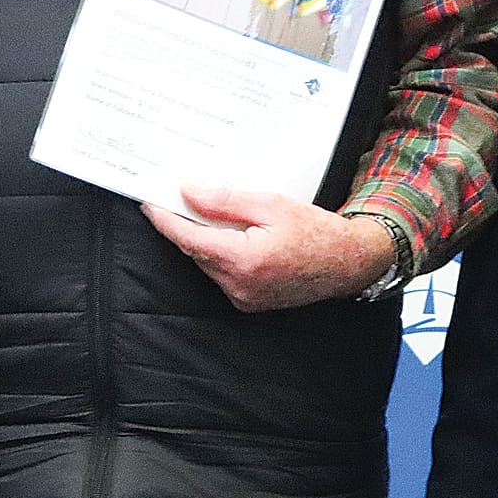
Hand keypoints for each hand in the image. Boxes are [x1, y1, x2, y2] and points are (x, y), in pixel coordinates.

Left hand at [141, 187, 394, 311]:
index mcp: (243, 260)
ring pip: (208, 263)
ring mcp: (243, 299)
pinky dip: (221, 255)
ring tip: (221, 216)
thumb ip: (225, 202)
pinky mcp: (249, 303)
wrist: (348, 263)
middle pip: (196, 251)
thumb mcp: (270, 204)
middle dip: (187, 225)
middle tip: (183, 198)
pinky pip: (222, 275)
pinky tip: (237, 238)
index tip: (149, 204)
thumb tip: (189, 193)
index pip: (189, 238)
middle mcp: (239, 285)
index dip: (165, 220)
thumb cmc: (315, 230)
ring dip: (206, 241)